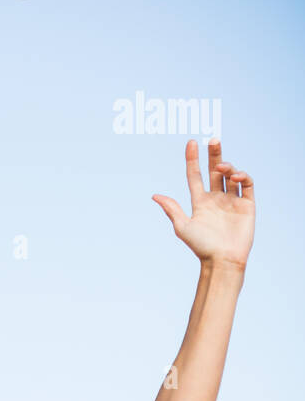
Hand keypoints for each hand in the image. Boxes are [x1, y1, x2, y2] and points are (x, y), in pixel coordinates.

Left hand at [152, 139, 253, 269]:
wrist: (222, 261)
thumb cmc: (201, 247)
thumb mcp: (182, 227)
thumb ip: (171, 209)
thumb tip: (154, 196)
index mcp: (200, 202)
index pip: (195, 175)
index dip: (193, 159)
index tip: (191, 143)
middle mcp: (216, 199)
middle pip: (215, 170)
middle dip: (215, 154)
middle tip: (214, 139)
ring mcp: (232, 201)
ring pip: (231, 175)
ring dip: (228, 166)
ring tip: (223, 168)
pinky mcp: (247, 205)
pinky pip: (247, 184)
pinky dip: (242, 176)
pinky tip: (236, 176)